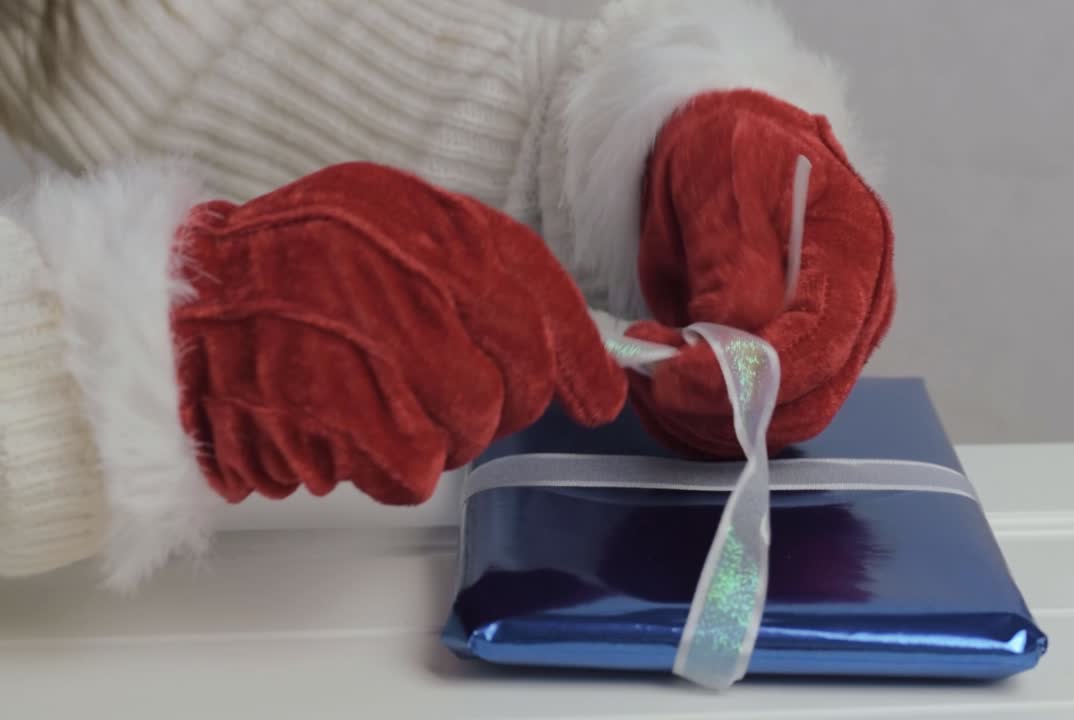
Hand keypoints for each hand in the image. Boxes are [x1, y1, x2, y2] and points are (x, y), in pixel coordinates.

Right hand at [173, 162, 627, 504]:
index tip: (598, 394)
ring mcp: (375, 357)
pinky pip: (415, 472)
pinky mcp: (339, 425)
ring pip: (471, 432)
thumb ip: (482, 267)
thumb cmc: (291, 265)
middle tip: (464, 387)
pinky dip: (400, 465)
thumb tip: (574, 348)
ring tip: (391, 398)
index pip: (538, 294)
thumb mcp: (390, 217)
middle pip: (516, 380)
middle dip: (508, 400)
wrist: (186, 306)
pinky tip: (362, 430)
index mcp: (422, 222)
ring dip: (447, 433)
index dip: (579, 357)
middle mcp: (406, 286)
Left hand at [623, 90, 894, 457]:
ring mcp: (832, 345)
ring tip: (646, 376)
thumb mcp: (724, 176)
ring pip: (778, 422)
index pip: (815, 347)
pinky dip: (702, 422)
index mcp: (858, 252)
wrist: (719, 148)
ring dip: (705, 419)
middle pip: (805, 401)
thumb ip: (735, 258)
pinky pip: (754, 420)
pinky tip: (659, 389)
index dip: (741, 375)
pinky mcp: (794, 368)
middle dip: (718, 403)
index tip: (668, 375)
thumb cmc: (728, 149)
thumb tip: (733, 337)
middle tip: (647, 373)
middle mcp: (860, 311)